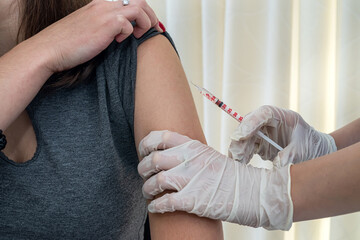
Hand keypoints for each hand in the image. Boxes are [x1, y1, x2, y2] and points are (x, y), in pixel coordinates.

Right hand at [25, 0, 161, 72]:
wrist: (49, 49)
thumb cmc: (67, 43)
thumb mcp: (88, 28)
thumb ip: (104, 25)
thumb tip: (121, 33)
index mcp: (99, 4)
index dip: (142, 10)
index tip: (147, 23)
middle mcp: (103, 4)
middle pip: (139, 0)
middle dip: (151, 16)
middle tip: (153, 30)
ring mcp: (104, 13)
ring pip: (139, 7)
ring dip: (145, 23)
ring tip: (138, 35)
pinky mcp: (105, 24)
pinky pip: (129, 23)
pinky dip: (129, 33)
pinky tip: (119, 42)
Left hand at [138, 130, 292, 229]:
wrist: (251, 192)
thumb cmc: (230, 176)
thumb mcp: (209, 155)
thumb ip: (189, 153)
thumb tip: (168, 155)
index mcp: (193, 146)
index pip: (160, 137)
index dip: (145, 144)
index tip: (142, 151)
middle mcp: (190, 160)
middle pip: (153, 159)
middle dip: (143, 168)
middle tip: (144, 175)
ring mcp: (191, 179)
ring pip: (155, 181)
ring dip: (147, 189)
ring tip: (149, 193)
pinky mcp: (192, 200)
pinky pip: (164, 202)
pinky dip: (155, 206)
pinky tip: (155, 207)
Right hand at [229, 105, 336, 166]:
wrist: (315, 153)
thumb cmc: (311, 146)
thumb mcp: (303, 151)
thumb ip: (290, 156)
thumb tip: (277, 165)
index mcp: (283, 116)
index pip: (264, 113)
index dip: (251, 123)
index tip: (242, 135)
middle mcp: (270, 122)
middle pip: (250, 125)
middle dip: (241, 139)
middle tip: (236, 154)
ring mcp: (263, 133)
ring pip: (245, 137)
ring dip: (239, 149)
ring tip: (237, 162)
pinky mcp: (260, 144)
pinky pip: (247, 148)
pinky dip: (243, 156)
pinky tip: (240, 164)